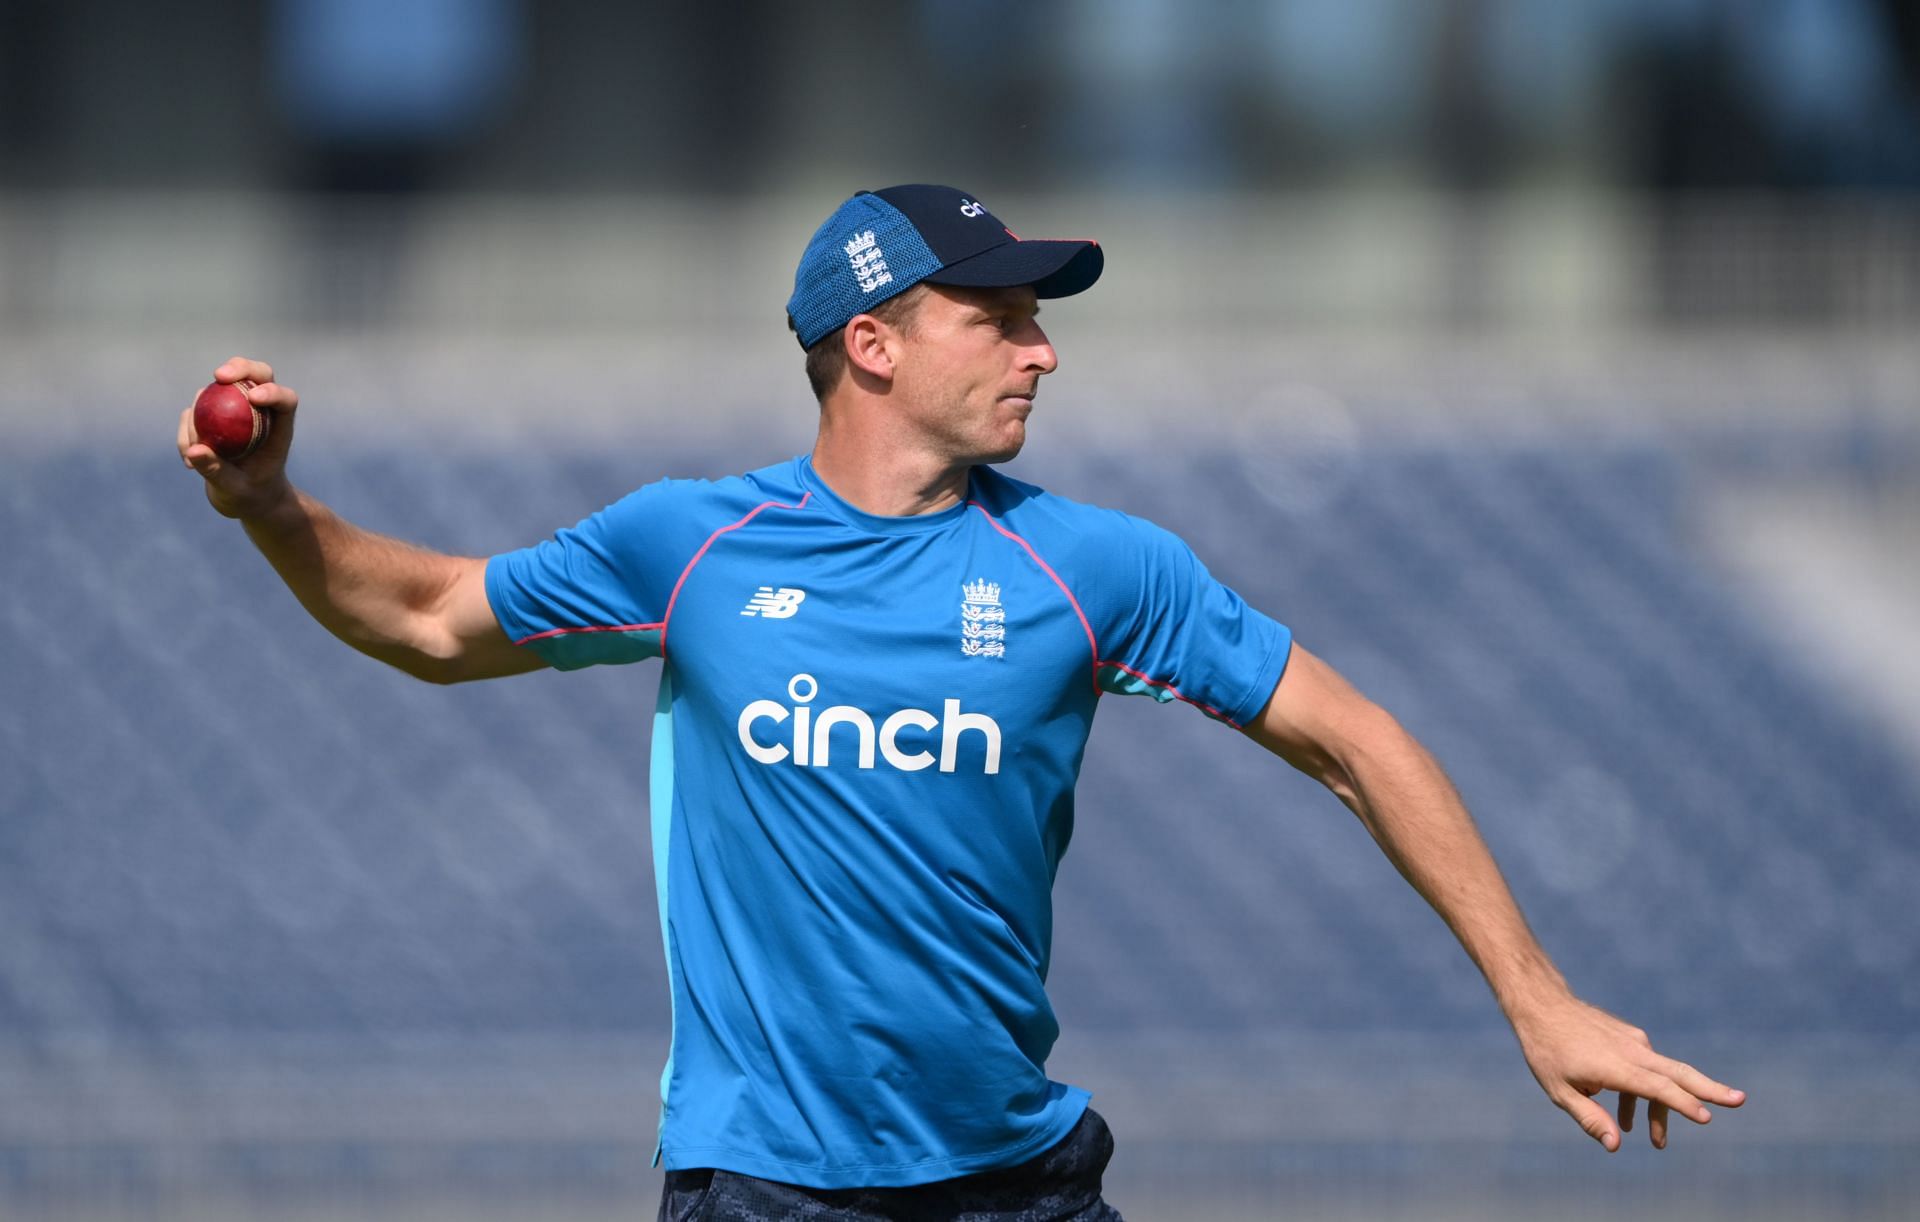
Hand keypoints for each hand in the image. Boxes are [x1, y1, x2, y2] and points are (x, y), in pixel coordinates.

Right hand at [178, 356, 298, 519]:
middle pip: (256, 375)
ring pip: (217, 390)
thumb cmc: (250, 497)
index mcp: (279, 428)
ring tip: (196, 459)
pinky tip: (190, 465)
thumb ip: (217, 472)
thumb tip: (194, 450)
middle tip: (219, 376)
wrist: (242, 499)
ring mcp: (234, 410)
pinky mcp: (212, 416)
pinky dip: (185, 434)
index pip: (285, 400)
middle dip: (239, 367)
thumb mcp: (235, 490)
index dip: (273, 391)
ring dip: (199, 416)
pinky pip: (193, 413)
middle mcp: (259, 412)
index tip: (254, 397)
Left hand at [1512, 993, 1744, 1150]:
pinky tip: (1628, 1117)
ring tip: (1655, 1141)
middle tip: (1740, 1100)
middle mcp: (1632, 1051)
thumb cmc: (1547, 1051)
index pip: (1657, 1087)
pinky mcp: (1630, 1039)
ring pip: (1665, 1075)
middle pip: (1679, 1073)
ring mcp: (1634, 1042)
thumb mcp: (1560, 1091)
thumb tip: (1616, 1145)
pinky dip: (1645, 1093)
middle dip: (1710, 1089)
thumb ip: (1590, 1118)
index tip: (1706, 1117)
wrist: (1542, 1005)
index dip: (1682, 1103)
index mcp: (1615, 1066)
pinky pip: (1647, 1069)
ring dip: (1665, 1108)